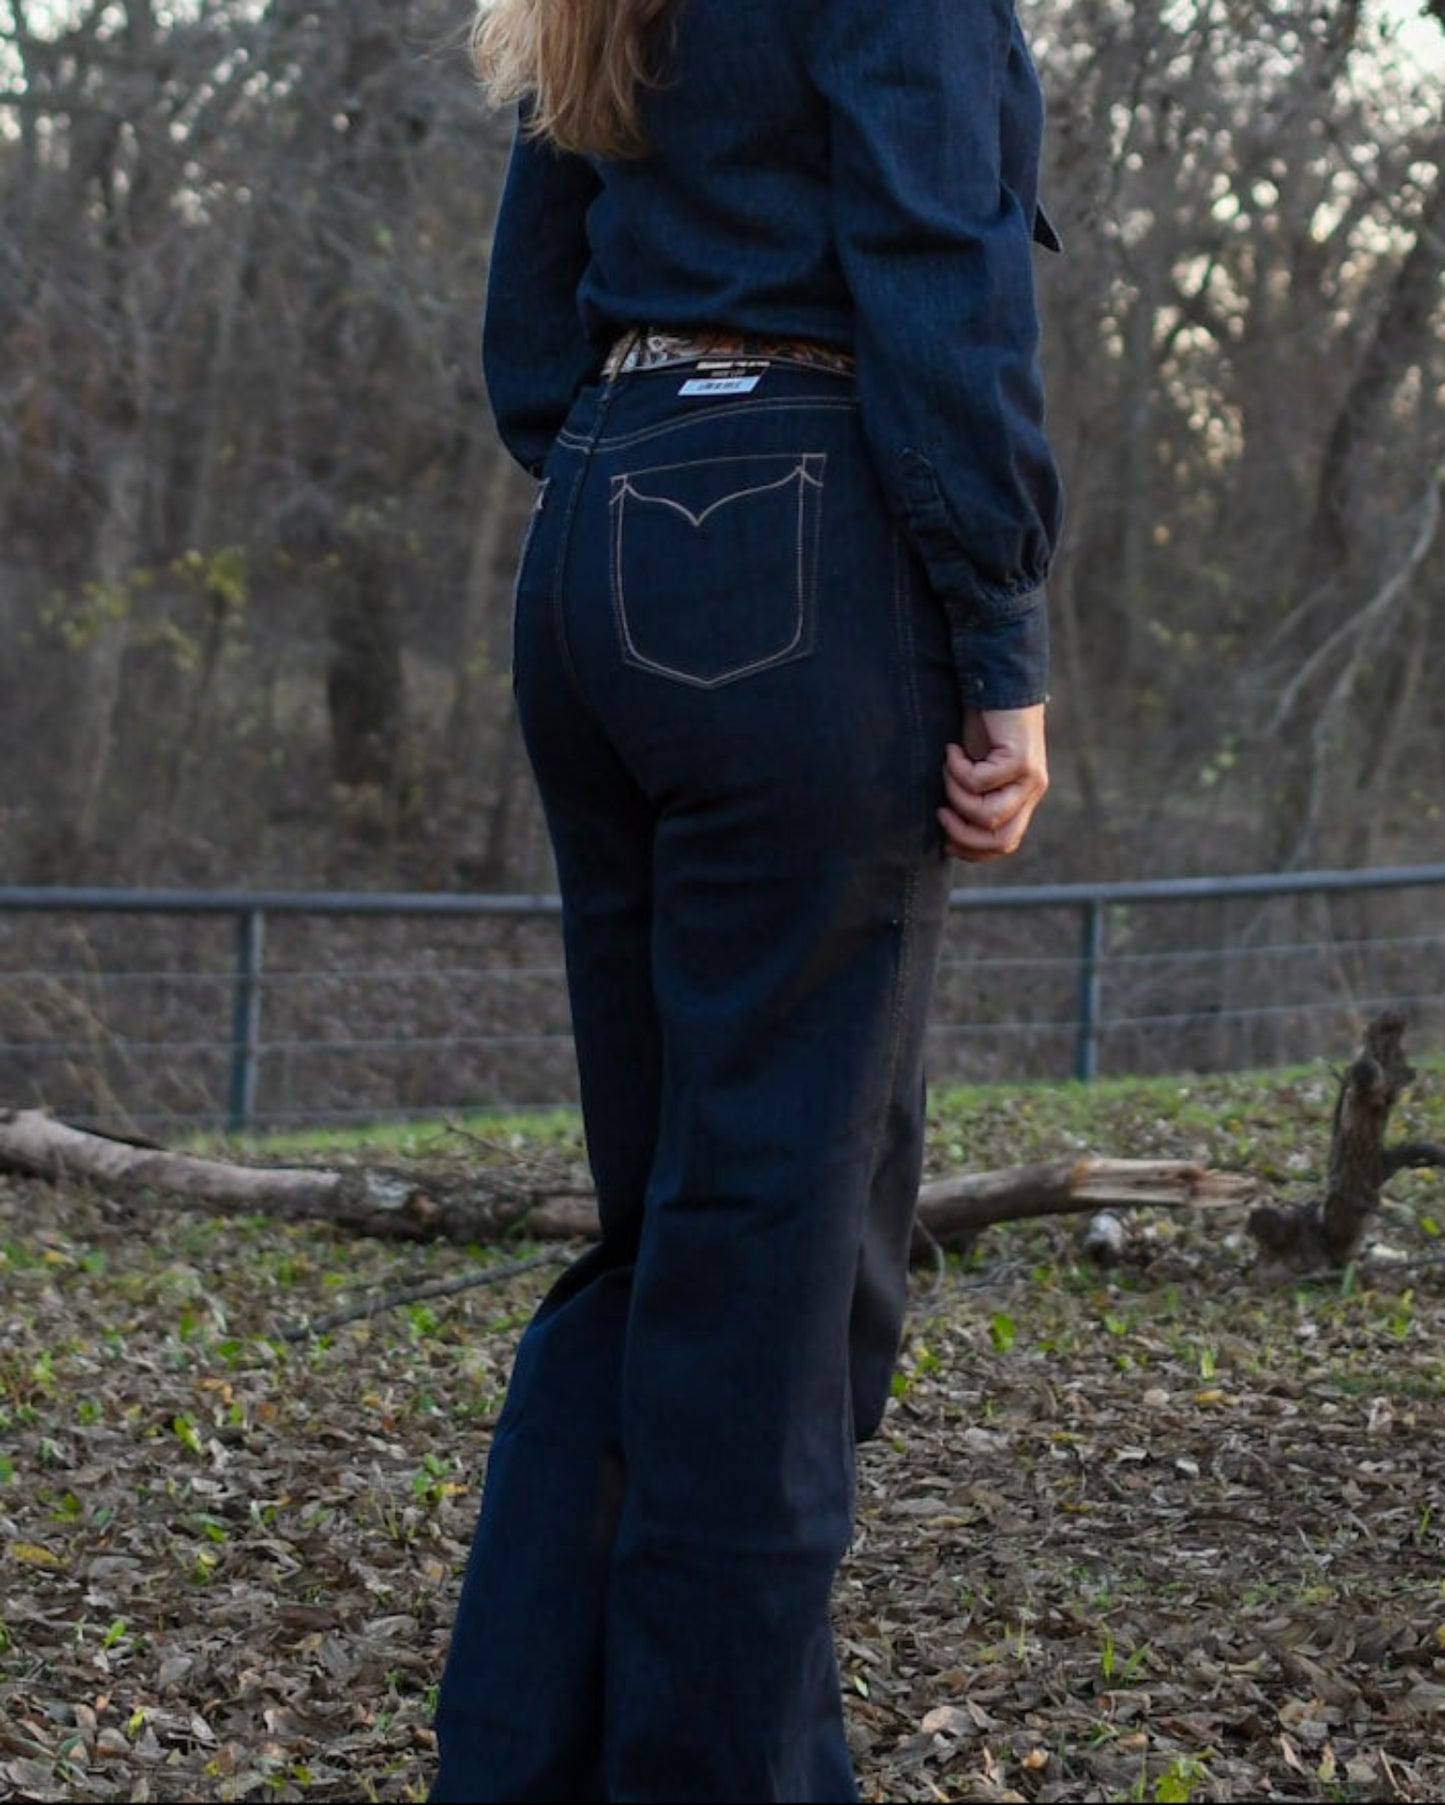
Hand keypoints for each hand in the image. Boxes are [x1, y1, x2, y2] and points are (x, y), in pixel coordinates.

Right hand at [938, 704, 1048, 861]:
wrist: (996, 684)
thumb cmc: (980, 725)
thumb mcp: (974, 770)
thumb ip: (971, 797)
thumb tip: (943, 830)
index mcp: (1021, 799)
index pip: (1004, 844)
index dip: (972, 849)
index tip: (944, 837)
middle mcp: (1031, 792)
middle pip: (1003, 840)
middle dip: (963, 835)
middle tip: (940, 811)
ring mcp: (1030, 777)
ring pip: (989, 815)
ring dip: (956, 797)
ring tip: (946, 770)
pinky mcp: (1022, 759)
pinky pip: (980, 782)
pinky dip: (957, 768)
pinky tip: (952, 749)